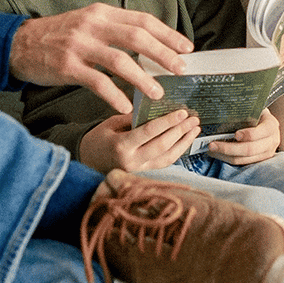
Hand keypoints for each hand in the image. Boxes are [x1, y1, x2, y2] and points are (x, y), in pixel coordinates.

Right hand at [8, 3, 191, 113]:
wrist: (19, 44)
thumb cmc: (57, 36)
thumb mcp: (87, 24)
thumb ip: (114, 31)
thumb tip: (150, 46)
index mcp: (101, 13)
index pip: (142, 20)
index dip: (167, 34)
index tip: (187, 47)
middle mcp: (92, 25)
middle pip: (137, 37)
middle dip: (163, 54)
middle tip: (181, 69)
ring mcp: (79, 45)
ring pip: (120, 60)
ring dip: (143, 78)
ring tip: (158, 93)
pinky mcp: (67, 66)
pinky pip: (97, 82)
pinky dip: (115, 94)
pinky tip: (126, 105)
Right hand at [79, 111, 200, 173]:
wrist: (88, 161)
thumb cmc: (99, 139)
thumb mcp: (112, 123)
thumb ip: (133, 118)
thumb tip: (158, 108)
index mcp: (122, 146)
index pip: (149, 132)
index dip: (168, 122)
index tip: (182, 112)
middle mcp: (132, 161)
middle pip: (162, 146)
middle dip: (180, 131)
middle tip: (193, 118)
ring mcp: (140, 170)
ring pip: (168, 157)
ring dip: (184, 141)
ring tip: (195, 128)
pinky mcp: (145, 174)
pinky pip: (165, 162)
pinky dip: (178, 150)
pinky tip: (186, 140)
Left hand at [206, 110, 280, 164]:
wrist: (265, 122)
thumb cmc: (256, 113)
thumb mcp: (255, 109)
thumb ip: (244, 111)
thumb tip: (222, 111)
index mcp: (271, 125)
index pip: (260, 133)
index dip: (248, 135)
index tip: (235, 134)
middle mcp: (271, 141)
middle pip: (249, 149)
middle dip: (229, 148)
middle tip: (212, 144)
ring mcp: (266, 153)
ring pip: (243, 159)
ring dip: (225, 155)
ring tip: (211, 149)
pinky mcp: (259, 160)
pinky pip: (241, 163)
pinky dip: (228, 158)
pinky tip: (218, 153)